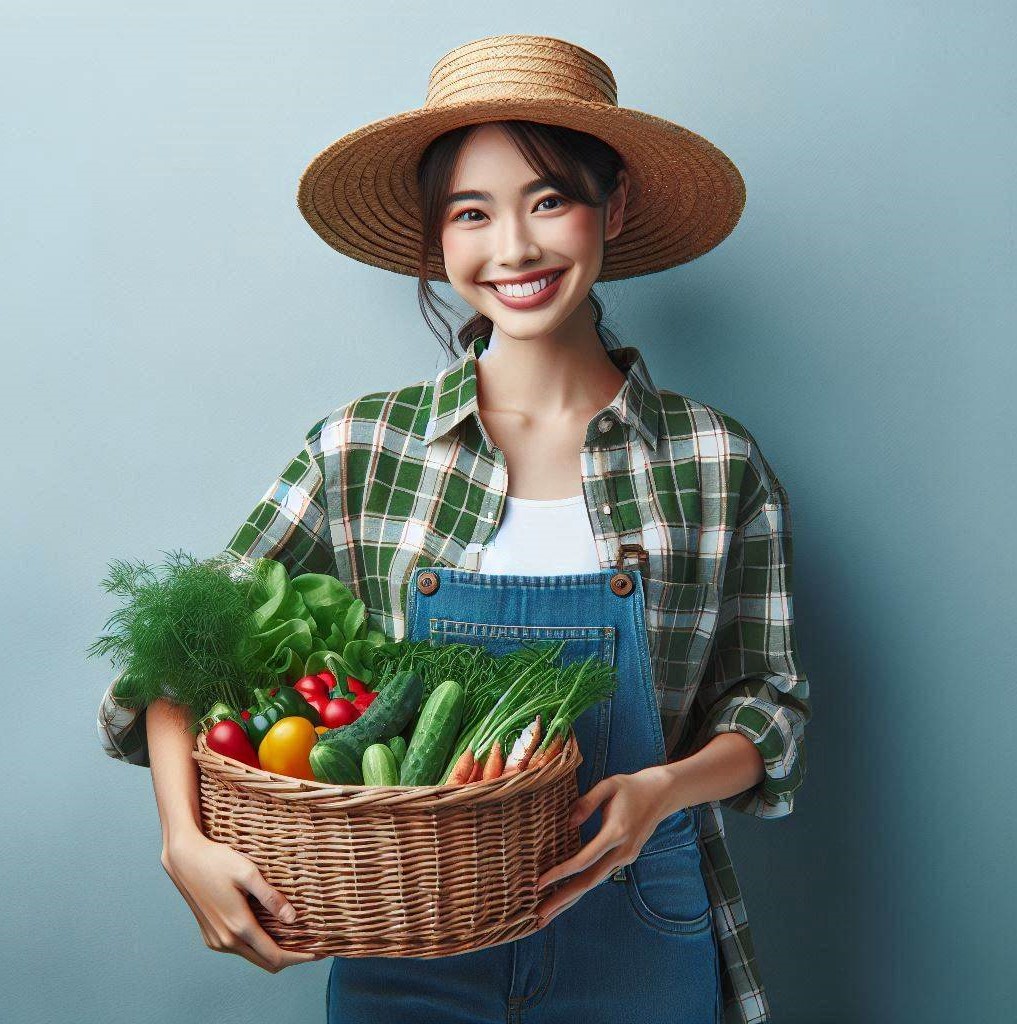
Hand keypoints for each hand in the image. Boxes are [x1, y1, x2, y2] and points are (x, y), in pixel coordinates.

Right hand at [161, 833, 327, 971]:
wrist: (185, 859)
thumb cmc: (217, 860)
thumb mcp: (248, 873)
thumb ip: (270, 898)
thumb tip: (293, 919)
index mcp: (238, 926)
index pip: (275, 956)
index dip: (299, 958)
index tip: (319, 952)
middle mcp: (226, 940)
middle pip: (265, 962)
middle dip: (291, 958)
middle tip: (312, 946)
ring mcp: (216, 940)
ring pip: (252, 956)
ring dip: (273, 951)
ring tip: (295, 936)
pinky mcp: (211, 936)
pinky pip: (240, 948)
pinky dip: (258, 945)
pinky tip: (270, 929)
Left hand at [533, 768, 680, 926]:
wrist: (662, 794)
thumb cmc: (631, 786)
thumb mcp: (608, 785)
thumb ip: (586, 803)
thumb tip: (568, 824)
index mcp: (616, 833)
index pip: (584, 860)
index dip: (560, 873)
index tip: (539, 882)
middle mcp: (622, 851)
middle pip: (588, 881)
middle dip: (562, 899)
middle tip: (538, 915)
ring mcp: (625, 858)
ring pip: (593, 883)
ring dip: (570, 899)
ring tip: (547, 914)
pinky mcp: (624, 858)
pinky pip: (599, 876)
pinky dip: (581, 888)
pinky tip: (566, 896)